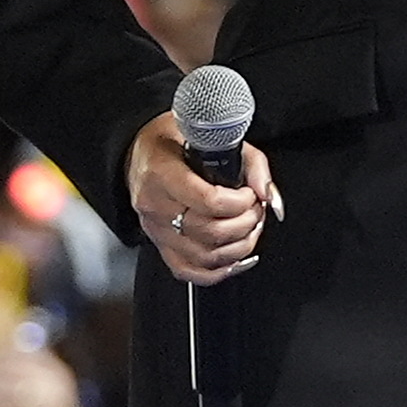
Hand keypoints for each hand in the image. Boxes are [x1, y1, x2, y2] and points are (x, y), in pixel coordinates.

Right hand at [124, 112, 276, 285]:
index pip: (208, 201)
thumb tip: (267, 193)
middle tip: (255, 209)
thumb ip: (249, 162)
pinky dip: (220, 271)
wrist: (139, 157)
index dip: (240, 203)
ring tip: (249, 227)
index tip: (250, 194)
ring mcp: (156, 230)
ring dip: (240, 246)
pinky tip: (237, 258)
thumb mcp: (211, 135)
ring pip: (206, 256)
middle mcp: (155, 205)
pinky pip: (190, 271)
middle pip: (210, 232)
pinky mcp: (161, 246)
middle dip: (246, 223)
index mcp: (161, 173)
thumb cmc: (172, 141)